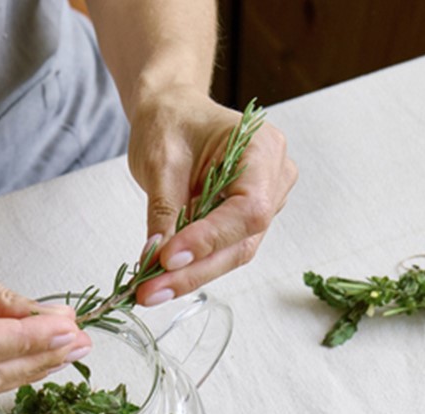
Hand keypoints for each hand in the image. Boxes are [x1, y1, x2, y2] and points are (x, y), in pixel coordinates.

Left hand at [125, 92, 297, 305]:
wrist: (172, 111)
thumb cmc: (170, 122)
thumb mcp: (159, 161)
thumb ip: (164, 211)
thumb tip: (156, 259)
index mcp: (262, 148)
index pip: (247, 209)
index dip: (209, 240)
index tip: (168, 258)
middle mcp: (275, 177)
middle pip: (243, 240)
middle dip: (194, 270)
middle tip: (150, 291)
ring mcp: (267, 200)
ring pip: (233, 253)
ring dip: (191, 275)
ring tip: (150, 291)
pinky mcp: (246, 219)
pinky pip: (224, 250)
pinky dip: (193, 266)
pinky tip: (162, 279)